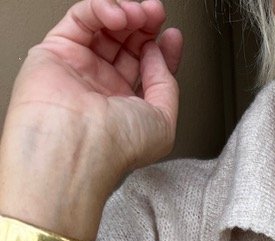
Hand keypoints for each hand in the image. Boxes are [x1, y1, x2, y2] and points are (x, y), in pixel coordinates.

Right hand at [0, 0, 182, 240]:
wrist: (77, 147)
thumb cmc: (116, 148)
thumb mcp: (164, 121)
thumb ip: (167, 84)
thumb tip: (159, 55)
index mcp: (127, 110)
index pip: (147, 70)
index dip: (162, 50)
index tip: (173, 36)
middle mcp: (102, 90)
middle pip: (127, 44)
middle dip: (146, 26)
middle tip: (156, 16)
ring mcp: (79, 70)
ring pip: (104, 28)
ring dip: (127, 14)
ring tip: (141, 13)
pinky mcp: (55, 52)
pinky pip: (81, 18)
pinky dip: (102, 9)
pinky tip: (118, 16)